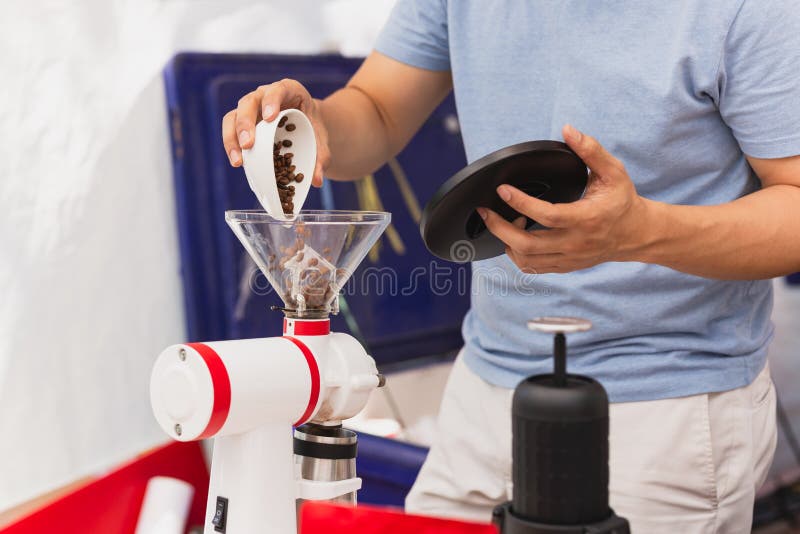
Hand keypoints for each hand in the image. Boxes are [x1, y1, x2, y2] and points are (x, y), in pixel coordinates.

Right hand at [221, 79, 329, 186]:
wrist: (306, 126)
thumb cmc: (313, 129)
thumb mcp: (321, 141)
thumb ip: (322, 158)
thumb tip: (316, 180)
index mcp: (289, 91)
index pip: (278, 90)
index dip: (272, 101)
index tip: (270, 117)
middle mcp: (264, 95)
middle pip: (249, 102)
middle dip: (246, 123)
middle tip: (249, 145)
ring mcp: (250, 108)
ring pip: (233, 116)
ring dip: (232, 137)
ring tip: (238, 160)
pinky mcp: (241, 122)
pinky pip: (230, 130)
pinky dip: (232, 146)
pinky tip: (238, 162)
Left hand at [477, 124, 647, 273]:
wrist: (636, 234)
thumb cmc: (622, 200)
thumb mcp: (613, 171)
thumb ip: (591, 150)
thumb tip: (568, 130)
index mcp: (587, 218)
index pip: (547, 215)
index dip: (521, 203)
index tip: (503, 190)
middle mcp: (576, 242)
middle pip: (528, 244)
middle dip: (500, 228)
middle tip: (485, 212)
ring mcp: (569, 258)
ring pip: (527, 259)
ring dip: (507, 241)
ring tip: (504, 221)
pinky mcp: (565, 266)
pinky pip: (533, 267)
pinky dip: (517, 254)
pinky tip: (515, 237)